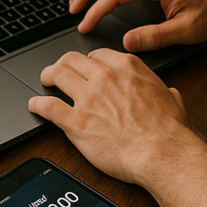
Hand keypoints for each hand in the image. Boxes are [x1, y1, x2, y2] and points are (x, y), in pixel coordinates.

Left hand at [28, 49, 195, 185]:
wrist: (161, 152)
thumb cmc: (168, 130)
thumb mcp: (172, 99)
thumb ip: (163, 91)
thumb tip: (168, 93)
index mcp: (126, 67)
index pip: (97, 54)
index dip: (88, 61)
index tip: (85, 67)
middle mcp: (104, 77)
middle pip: (72, 59)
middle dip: (62, 63)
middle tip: (57, 70)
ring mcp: (88, 98)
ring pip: (58, 74)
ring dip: (48, 75)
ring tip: (45, 80)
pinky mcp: (77, 122)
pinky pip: (49, 107)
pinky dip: (38, 104)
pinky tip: (34, 105)